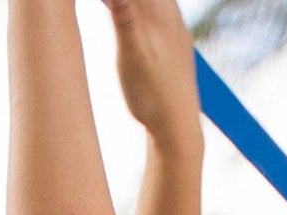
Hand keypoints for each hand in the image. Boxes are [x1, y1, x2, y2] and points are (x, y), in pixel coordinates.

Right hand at [107, 0, 199, 146]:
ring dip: (132, 3)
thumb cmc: (153, 97)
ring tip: (113, 4)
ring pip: (155, 1)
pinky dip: (141, 7)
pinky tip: (134, 11)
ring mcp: (176, 30)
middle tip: (107, 2)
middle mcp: (171, 16)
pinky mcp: (175, 44)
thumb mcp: (132, 56)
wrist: (179, 130)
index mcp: (159, 14)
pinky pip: (158, 10)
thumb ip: (123, 15)